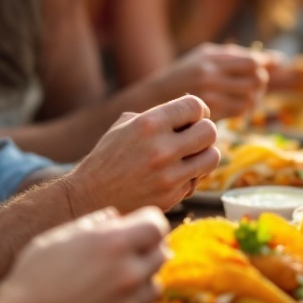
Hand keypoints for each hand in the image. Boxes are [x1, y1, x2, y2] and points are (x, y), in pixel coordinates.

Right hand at [1, 206, 168, 302]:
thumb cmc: (34, 279)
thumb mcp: (58, 238)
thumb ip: (92, 224)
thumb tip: (115, 217)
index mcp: (114, 244)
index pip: (157, 225)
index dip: (150, 224)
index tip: (140, 229)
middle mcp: (129, 275)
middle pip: (162, 255)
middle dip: (147, 251)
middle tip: (125, 256)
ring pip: (154, 287)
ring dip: (140, 283)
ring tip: (110, 285)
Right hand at [67, 94, 219, 213]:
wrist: (90, 196)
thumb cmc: (109, 157)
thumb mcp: (126, 125)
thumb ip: (159, 114)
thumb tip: (193, 110)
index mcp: (149, 123)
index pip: (195, 105)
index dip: (198, 110)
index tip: (192, 119)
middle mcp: (161, 148)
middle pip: (210, 130)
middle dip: (204, 132)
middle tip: (194, 138)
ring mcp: (168, 175)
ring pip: (213, 157)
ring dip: (204, 155)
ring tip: (190, 157)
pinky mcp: (172, 196)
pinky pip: (198, 181)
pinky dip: (191, 177)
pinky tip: (175, 176)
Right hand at [154, 43, 269, 120]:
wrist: (151, 99)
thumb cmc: (183, 76)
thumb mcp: (203, 57)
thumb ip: (234, 55)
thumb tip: (275, 60)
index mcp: (210, 58)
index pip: (251, 61)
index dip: (265, 64)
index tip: (269, 66)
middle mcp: (209, 74)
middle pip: (256, 78)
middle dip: (262, 81)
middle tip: (256, 84)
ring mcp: (209, 95)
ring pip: (251, 97)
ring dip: (254, 97)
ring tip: (247, 96)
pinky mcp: (208, 113)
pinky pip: (239, 111)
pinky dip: (243, 109)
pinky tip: (236, 106)